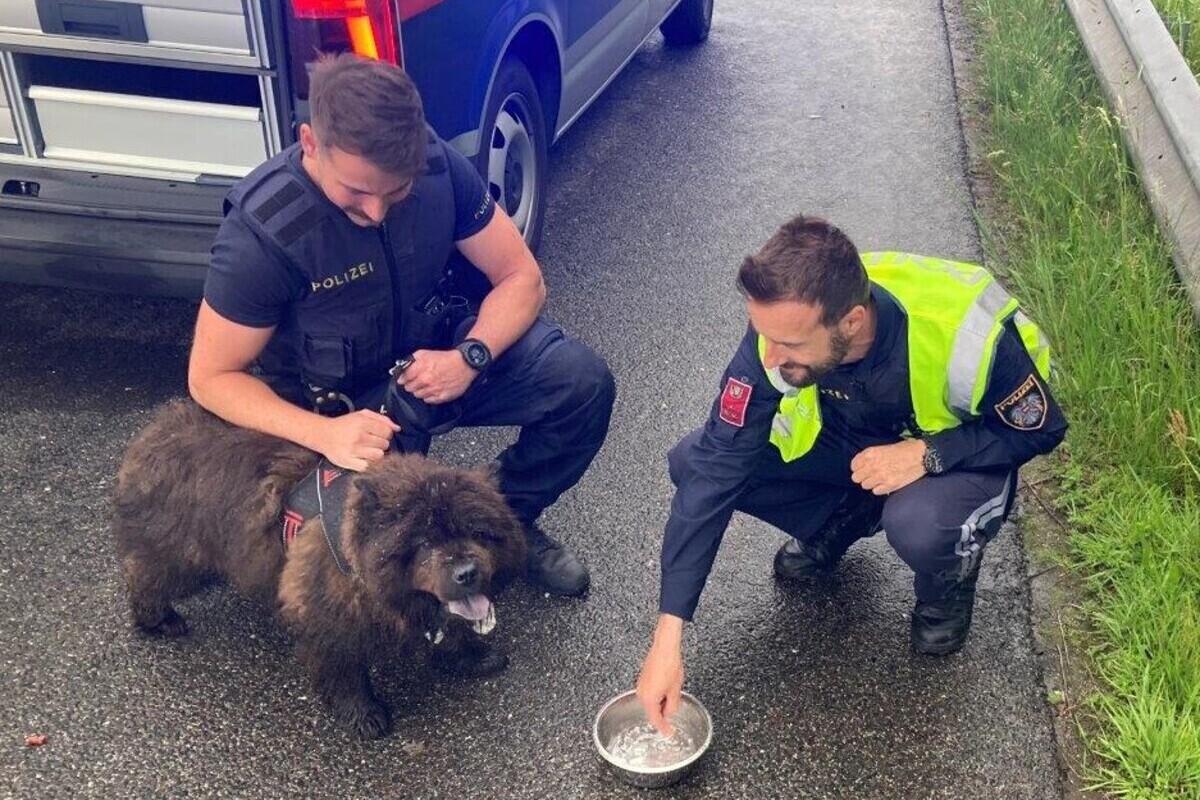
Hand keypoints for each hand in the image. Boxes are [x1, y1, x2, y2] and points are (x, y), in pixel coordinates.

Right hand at [317, 409, 399, 470]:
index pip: (387, 432)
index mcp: (362, 423)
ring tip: (368, 450)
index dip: (386, 434)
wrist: (323, 434)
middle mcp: (358, 436)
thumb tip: (397, 428)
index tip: (379, 434)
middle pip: (384, 444)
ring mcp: (354, 450)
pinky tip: (364, 458)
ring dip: (376, 454)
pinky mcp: (349, 462)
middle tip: (372, 442)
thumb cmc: (344, 424)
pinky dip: (369, 463)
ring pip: (379, 456)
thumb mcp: (362, 415)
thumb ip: (382, 419)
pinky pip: (368, 466)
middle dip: (381, 444)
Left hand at [396, 349, 477, 403]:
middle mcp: (425, 381)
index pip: (403, 379)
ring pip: (418, 395)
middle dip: (411, 384)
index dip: (403, 378)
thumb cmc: (445, 358)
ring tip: (426, 385)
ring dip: (420, 391)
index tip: (404, 379)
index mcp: (420, 369)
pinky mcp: (442, 397)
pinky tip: (433, 390)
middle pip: (409, 388)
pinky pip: (429, 400)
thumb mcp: (425, 353)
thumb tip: (402, 366)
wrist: (464, 364)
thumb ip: (412, 360)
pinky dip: (429, 396)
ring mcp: (434, 390)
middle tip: (417, 381)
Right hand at [636, 616, 684, 736]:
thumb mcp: (675, 690)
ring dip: (661, 701)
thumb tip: (670, 712)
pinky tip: (667, 686)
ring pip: (651, 701)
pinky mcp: (642, 678)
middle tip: (675, 706)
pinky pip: (650, 692)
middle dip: (664, 711)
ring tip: (673, 691)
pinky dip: (658, 693)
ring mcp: (640, 685)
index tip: (668, 733)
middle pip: (652, 710)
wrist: (665, 648)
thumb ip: (673, 706)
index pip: (656, 720)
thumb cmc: (670, 665)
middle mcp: (641, 693)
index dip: (664, 728)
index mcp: (649, 699)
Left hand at [849, 438, 927, 494]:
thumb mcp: (884, 447)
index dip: (858, 468)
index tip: (862, 469)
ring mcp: (880, 476)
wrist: (921, 455)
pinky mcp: (889, 485)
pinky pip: (876, 491)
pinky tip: (885, 484)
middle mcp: (873, 465)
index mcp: (871, 453)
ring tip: (880, 480)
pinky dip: (880, 489)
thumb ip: (871, 457)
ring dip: (871, 483)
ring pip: (865, 485)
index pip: (854, 465)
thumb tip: (864, 465)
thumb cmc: (905, 449)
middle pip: (856, 478)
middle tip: (870, 476)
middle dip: (863, 477)